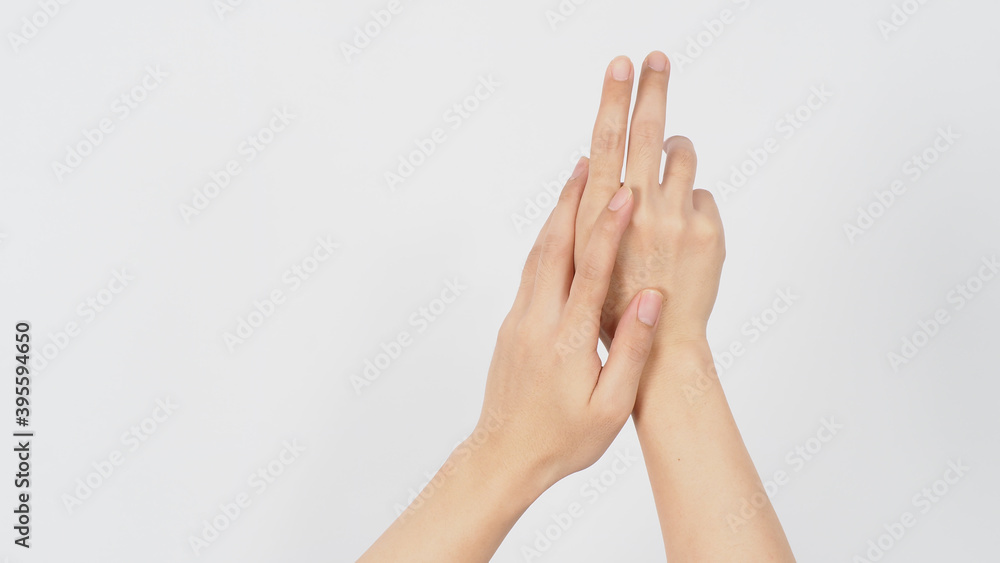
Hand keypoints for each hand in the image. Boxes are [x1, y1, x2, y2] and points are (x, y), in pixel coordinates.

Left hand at [475, 157, 662, 488]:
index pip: (590, 271)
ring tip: (574, 181)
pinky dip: (546, 241)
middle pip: (554, 247)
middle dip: (572, 201)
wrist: (504, 455)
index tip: (624, 193)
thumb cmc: (565, 439)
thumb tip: (651, 299)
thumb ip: (631, 350)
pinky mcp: (513, 326)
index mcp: (568, 339)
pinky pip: (530, 272)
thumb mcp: (610, 406)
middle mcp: (538, 320)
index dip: (608, 229)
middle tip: (590, 161)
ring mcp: (520, 320)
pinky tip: (556, 230)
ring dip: (556, 214)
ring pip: (538, 255)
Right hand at [573, 52, 724, 348]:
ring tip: (666, 164)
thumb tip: (596, 162)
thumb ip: (591, 209)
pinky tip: (682, 231)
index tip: (622, 65)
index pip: (606, 143)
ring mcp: (678, 220)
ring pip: (682, 157)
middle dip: (652, 89)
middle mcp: (640, 211)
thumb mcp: (585, 258)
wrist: (660, 353)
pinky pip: (703, 195)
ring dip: (675, 152)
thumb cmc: (611, 308)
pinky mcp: (709, 232)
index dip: (614, 100)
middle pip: (647, 133)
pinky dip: (692, 201)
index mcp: (601, 217)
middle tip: (657, 57)